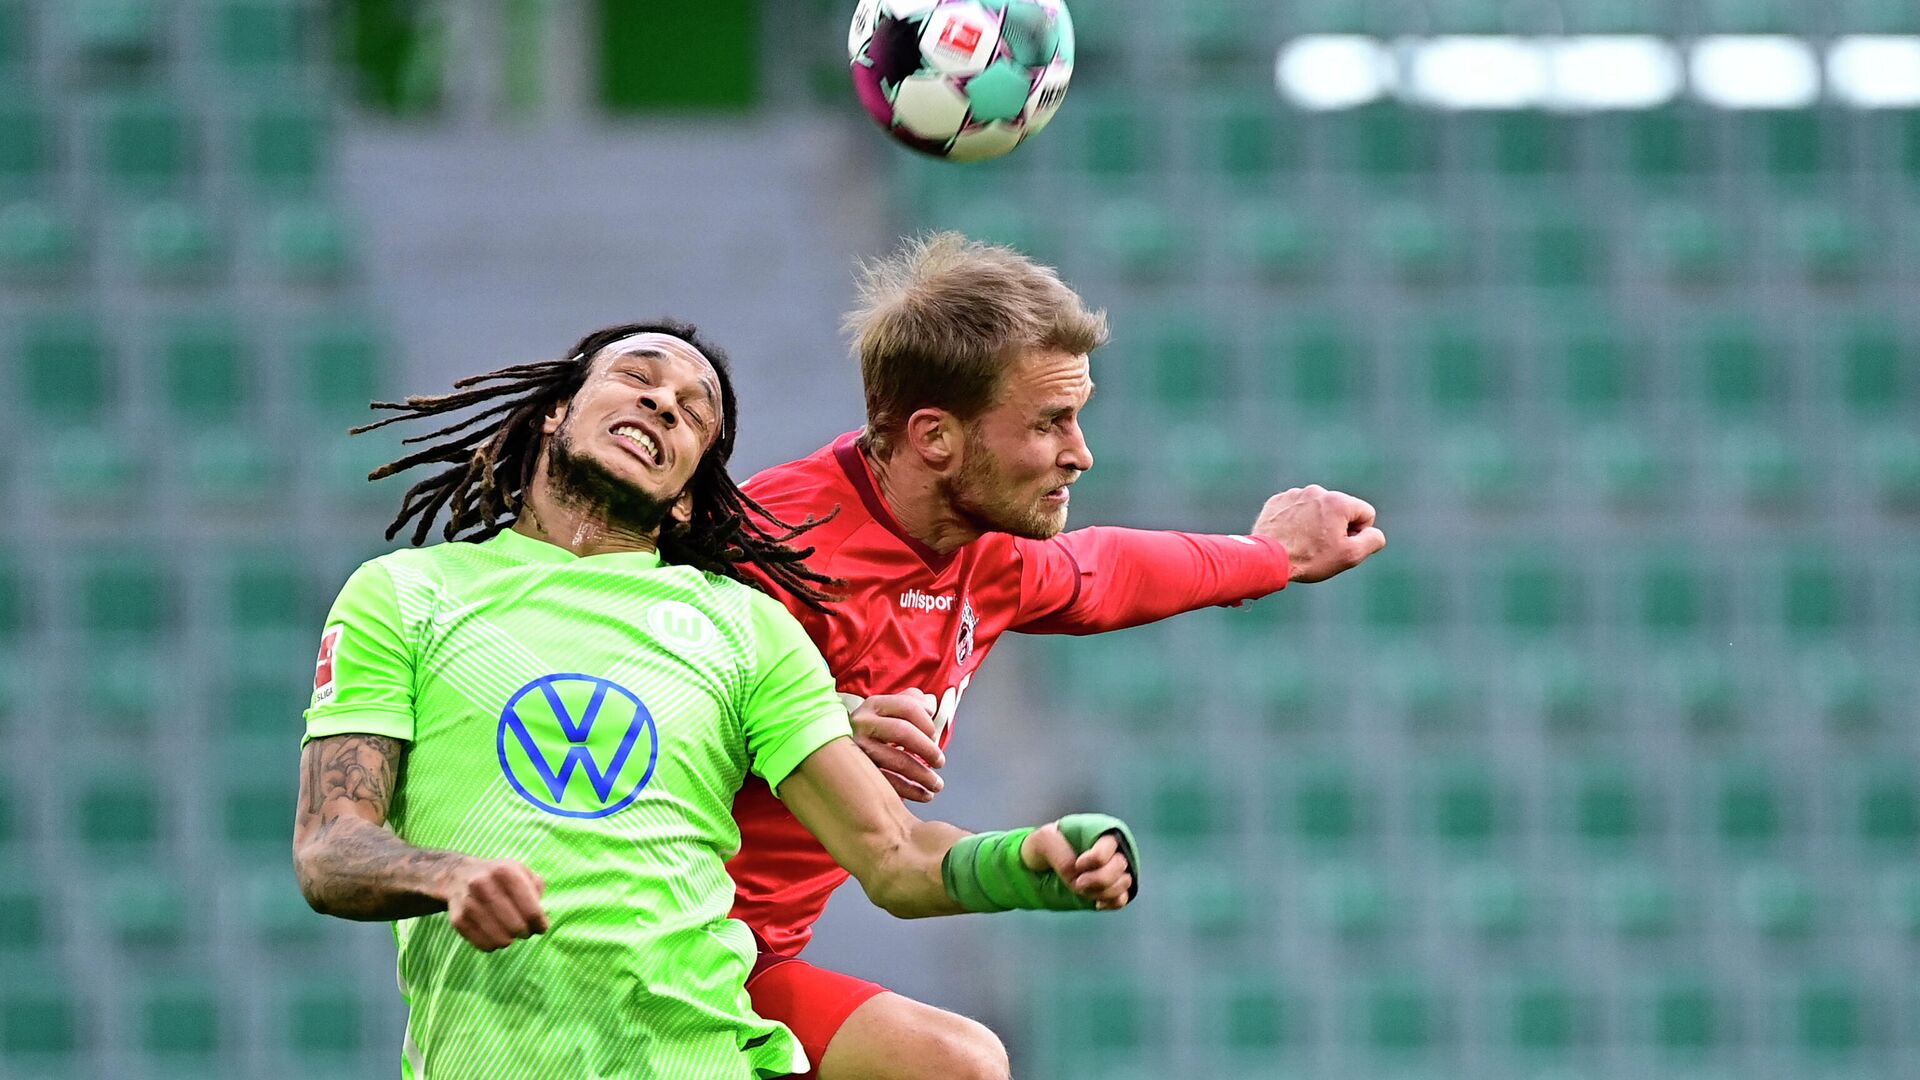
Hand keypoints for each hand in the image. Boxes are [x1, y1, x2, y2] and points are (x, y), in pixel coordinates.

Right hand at [442, 858, 549, 951]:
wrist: (458, 876)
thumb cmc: (498, 877)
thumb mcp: (521, 871)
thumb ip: (537, 889)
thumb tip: (540, 920)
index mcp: (505, 871)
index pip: (532, 910)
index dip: (540, 923)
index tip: (541, 927)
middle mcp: (484, 885)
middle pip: (517, 927)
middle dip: (526, 932)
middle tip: (524, 929)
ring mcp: (469, 903)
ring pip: (501, 939)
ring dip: (510, 939)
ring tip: (509, 931)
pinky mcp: (458, 920)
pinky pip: (484, 945)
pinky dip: (493, 944)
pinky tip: (494, 933)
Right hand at [848, 690, 944, 802]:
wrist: (829, 749)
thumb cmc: (869, 731)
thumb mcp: (885, 710)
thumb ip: (910, 702)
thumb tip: (931, 703)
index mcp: (873, 705)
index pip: (908, 706)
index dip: (927, 722)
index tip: (935, 736)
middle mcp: (862, 723)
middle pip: (903, 731)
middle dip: (927, 749)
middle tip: (940, 762)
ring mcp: (857, 748)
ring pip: (896, 760)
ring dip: (922, 774)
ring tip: (936, 784)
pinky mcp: (856, 772)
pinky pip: (888, 782)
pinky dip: (910, 790)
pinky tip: (924, 795)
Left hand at [1021, 823, 1133, 910]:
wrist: (1039, 867)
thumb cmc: (1044, 847)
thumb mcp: (1044, 840)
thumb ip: (1060, 854)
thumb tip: (1076, 877)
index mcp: (1099, 831)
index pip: (1110, 844)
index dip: (1096, 858)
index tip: (1078, 864)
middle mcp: (1112, 849)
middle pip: (1120, 865)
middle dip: (1100, 879)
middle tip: (1078, 884)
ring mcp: (1113, 870)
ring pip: (1124, 882)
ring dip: (1103, 891)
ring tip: (1082, 891)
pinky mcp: (1111, 888)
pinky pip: (1122, 898)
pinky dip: (1111, 903)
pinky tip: (1096, 903)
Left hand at [1252, 484, 1386, 582]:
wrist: (1267, 558)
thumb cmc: (1310, 558)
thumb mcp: (1350, 556)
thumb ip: (1372, 540)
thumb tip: (1374, 532)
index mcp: (1338, 501)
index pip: (1365, 514)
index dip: (1359, 534)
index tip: (1341, 545)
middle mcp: (1317, 491)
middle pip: (1340, 510)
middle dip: (1336, 527)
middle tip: (1321, 547)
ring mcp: (1295, 494)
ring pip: (1317, 509)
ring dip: (1315, 523)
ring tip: (1303, 543)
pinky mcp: (1277, 501)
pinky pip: (1296, 509)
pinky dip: (1296, 521)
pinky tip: (1289, 536)